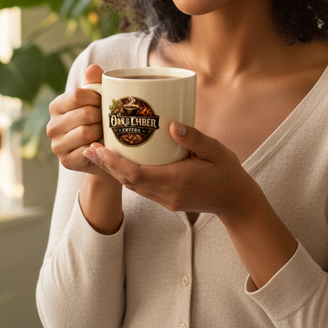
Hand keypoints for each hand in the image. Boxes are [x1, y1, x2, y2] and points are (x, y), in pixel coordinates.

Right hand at [47, 64, 109, 175]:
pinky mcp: (66, 162)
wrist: (105, 150)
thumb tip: (93, 68)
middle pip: (84, 114)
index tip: (105, 102)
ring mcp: (57, 145)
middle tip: (109, 119)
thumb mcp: (99, 99)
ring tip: (106, 132)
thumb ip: (96, 82)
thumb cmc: (101, 119)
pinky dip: (99, 147)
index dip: (97, 98)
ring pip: (86, 132)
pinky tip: (102, 145)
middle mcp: (52, 126)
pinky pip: (87, 150)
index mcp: (56, 106)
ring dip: (102, 132)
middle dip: (102, 116)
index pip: (78, 95)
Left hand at [83, 122, 261, 220]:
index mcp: (177, 181)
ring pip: (133, 186)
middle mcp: (167, 194)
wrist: (237, 202)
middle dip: (107, 165)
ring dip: (114, 170)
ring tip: (98, 152)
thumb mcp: (216, 150)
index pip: (137, 174)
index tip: (97, 148)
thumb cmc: (228, 172)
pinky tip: (121, 161)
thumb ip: (194, 138)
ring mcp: (166, 200)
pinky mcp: (167, 200)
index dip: (113, 162)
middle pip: (128, 181)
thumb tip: (172, 125)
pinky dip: (127, 175)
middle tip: (89, 146)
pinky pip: (142, 188)